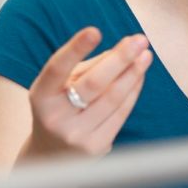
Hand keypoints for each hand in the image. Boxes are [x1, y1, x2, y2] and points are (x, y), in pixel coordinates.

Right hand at [24, 27, 152, 157]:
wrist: (50, 156)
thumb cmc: (59, 108)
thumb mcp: (60, 87)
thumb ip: (86, 67)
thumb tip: (120, 50)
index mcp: (41, 96)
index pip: (57, 69)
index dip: (75, 49)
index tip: (94, 31)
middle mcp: (55, 117)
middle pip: (93, 84)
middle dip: (120, 59)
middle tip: (139, 40)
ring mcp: (76, 135)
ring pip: (112, 98)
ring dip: (133, 73)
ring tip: (146, 55)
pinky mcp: (96, 146)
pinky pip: (121, 113)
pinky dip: (133, 91)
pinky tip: (140, 76)